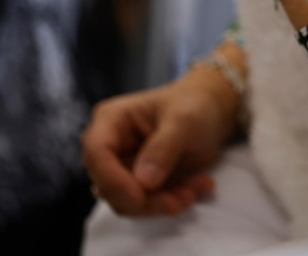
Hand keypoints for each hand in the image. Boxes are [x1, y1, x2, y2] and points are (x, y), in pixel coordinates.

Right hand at [81, 67, 239, 216]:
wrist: (210, 111)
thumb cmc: (194, 105)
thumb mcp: (185, 119)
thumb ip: (164, 147)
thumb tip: (144, 182)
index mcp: (111, 120)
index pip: (97, 154)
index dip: (113, 180)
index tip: (141, 196)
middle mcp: (110, 147)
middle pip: (109, 187)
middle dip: (146, 199)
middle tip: (184, 197)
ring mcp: (122, 167)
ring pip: (128, 201)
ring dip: (162, 203)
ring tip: (196, 190)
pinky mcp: (138, 184)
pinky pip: (147, 203)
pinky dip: (171, 201)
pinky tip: (198, 188)